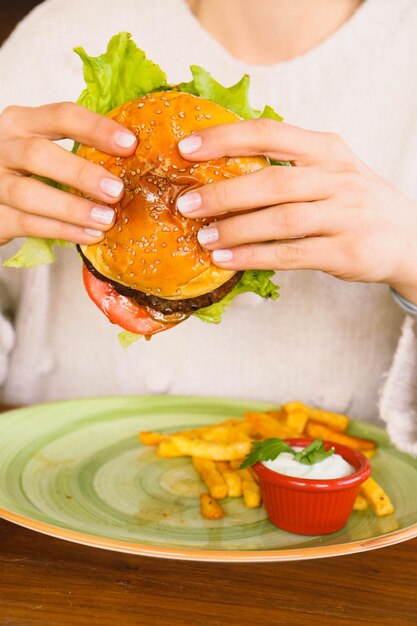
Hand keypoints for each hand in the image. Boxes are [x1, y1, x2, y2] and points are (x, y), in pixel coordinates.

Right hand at [0, 102, 136, 244]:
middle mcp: (2, 147)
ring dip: (72, 209)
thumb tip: (132, 154)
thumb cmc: (24, 168)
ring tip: (106, 219)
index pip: (60, 116)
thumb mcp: (41, 144)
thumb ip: (76, 145)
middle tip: (116, 190)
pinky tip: (89, 235)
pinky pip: (28, 224)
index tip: (129, 143)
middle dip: (81, 174)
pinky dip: (62, 231)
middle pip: (38, 154)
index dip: (96, 128)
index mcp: (21, 122)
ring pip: (29, 194)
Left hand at [176, 119, 416, 302]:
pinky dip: (254, 257)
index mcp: (327, 149)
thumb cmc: (354, 202)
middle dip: (223, 193)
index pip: (270, 134)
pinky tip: (227, 259)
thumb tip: (221, 164)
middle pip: (271, 181)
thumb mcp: (331, 169)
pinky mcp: (347, 252)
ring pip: (280, 220)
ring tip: (203, 236)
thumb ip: (288, 164)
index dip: (225, 139)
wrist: (409, 237)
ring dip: (235, 229)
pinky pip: (291, 254)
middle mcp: (338, 178)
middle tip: (186, 204)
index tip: (186, 148)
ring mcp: (346, 215)